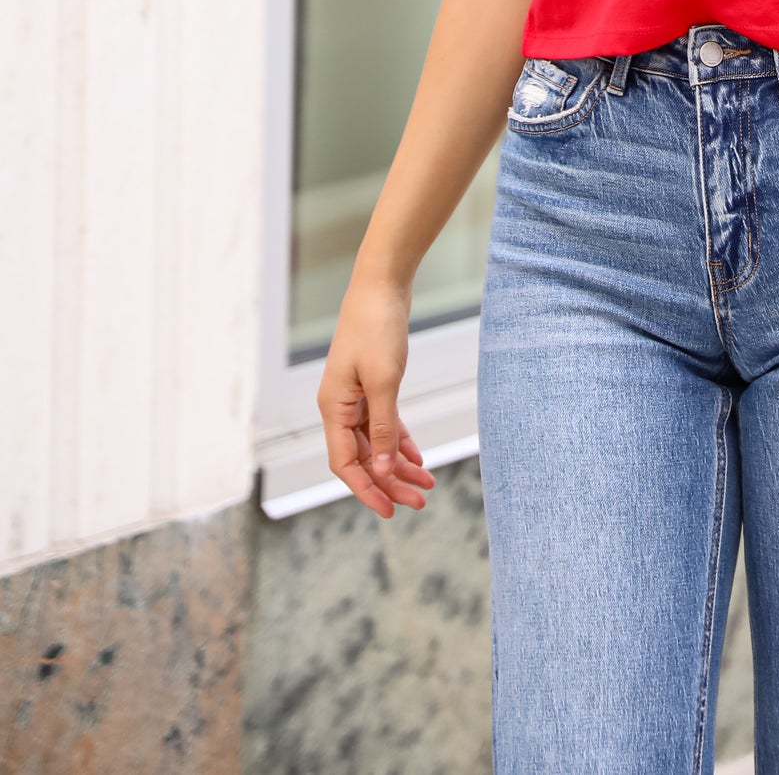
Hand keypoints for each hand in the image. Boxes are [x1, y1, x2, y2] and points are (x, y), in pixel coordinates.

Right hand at [317, 275, 436, 518]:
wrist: (381, 285)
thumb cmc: (377, 328)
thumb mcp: (384, 381)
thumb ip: (384, 428)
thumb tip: (384, 470)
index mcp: (334, 409)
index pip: (345, 464)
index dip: (366, 490)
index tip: (390, 511)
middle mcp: (340, 407)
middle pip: (363, 457)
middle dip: (390, 482)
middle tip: (419, 502)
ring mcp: (355, 396)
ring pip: (376, 443)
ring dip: (399, 464)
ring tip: (426, 484)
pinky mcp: (371, 385)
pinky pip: (384, 423)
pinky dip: (400, 441)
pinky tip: (418, 457)